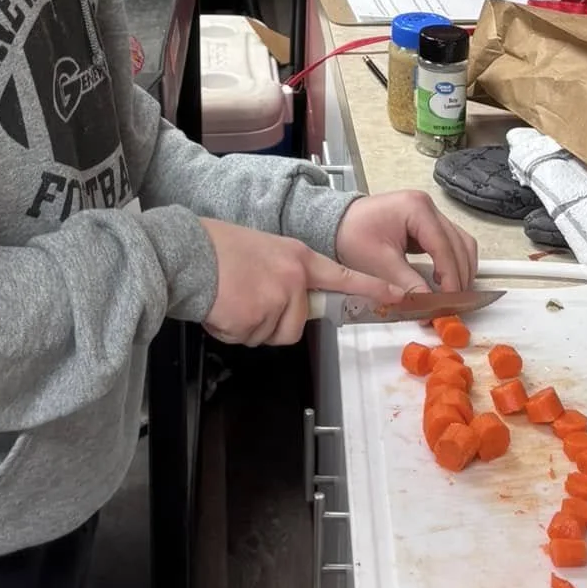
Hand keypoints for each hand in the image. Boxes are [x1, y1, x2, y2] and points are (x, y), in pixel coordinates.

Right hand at [199, 220, 405, 347]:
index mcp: (298, 258)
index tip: (399, 296)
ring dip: (249, 327)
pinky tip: (220, 306)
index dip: (371, 288)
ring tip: (230, 299)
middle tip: (246, 299)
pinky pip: (248, 338)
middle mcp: (293, 279)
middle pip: (296, 323)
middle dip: (271, 322)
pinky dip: (231, 329)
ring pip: (271, 334)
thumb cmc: (216, 249)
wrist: (186, 253)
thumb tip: (288, 299)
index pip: (343, 276)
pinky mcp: (256, 318)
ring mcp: (276, 299)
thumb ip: (285, 274)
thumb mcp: (263, 250)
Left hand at [334, 192, 477, 295]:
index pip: (443, 246)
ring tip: (453, 295)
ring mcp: (429, 213)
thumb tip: (429, 305)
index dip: (451, 276)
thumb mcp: (378, 262)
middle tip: (455, 303)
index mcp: (416, 208)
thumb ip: (408, 283)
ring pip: (461, 242)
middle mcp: (427, 206)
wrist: (337, 223)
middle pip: (459, 243)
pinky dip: (453, 263)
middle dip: (459, 275)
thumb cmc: (352, 234)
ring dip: (461, 269)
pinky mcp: (427, 224)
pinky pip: (451, 243)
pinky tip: (448, 282)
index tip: (451, 300)